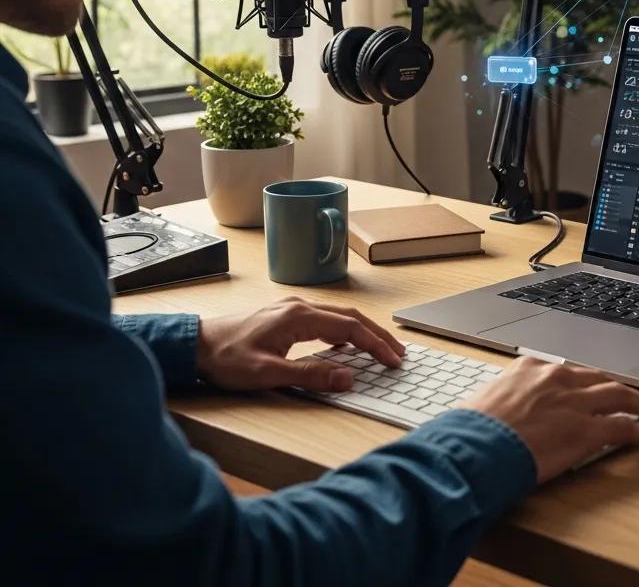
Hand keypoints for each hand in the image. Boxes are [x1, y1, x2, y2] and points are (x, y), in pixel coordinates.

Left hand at [196, 297, 404, 392]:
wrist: (194, 345)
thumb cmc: (225, 359)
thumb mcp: (268, 374)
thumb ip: (310, 375)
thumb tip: (348, 377)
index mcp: (299, 317)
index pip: (350, 328)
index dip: (375, 344)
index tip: (393, 360)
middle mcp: (300, 307)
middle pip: (350, 318)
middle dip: (377, 336)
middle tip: (398, 354)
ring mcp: (292, 309)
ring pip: (339, 317)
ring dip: (363, 332)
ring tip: (380, 349)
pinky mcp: (285, 317)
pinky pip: (325, 320)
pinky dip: (344, 331)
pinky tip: (346, 345)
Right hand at [460, 357, 638, 482]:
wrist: (474, 447)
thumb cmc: (471, 431)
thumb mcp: (485, 402)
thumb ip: (504, 402)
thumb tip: (504, 416)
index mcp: (530, 368)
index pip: (566, 372)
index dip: (583, 382)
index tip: (589, 388)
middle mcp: (556, 378)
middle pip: (598, 378)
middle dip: (617, 387)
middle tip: (631, 395)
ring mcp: (574, 403)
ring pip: (619, 396)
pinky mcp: (587, 431)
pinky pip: (624, 429)